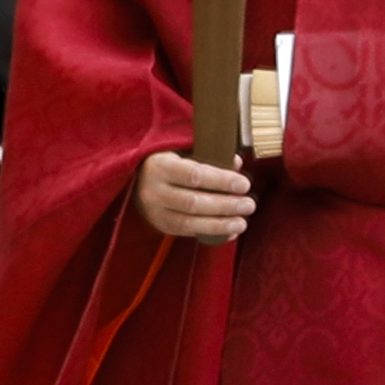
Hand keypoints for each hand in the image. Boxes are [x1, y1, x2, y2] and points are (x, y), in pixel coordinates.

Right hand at [135, 151, 255, 243]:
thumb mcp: (180, 150)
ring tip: (242, 222)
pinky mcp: (160, 225)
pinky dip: (212, 233)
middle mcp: (154, 191)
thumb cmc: (165, 160)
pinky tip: (230, 232)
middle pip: (194, 202)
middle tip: (249, 204)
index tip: (244, 184)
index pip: (194, 175)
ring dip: (220, 224)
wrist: (135, 178)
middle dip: (225, 205)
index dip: (221, 181)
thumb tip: (236, 163)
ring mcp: (155, 211)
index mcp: (159, 165)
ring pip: (190, 222)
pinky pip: (188, 232)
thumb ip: (207, 155)